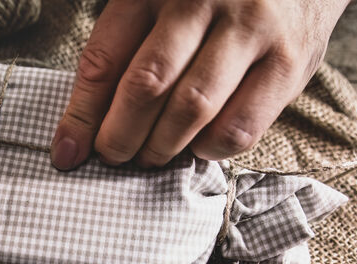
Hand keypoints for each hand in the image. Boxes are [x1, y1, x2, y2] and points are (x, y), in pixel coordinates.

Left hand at [50, 0, 349, 169]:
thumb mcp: (160, 3)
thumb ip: (125, 48)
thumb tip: (82, 127)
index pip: (104, 59)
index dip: (80, 114)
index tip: (67, 152)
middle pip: (146, 84)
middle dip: (119, 136)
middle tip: (112, 156)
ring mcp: (250, 28)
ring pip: (192, 107)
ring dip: (162, 146)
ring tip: (150, 156)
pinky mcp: (290, 60)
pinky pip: (240, 125)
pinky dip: (210, 148)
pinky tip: (198, 145)